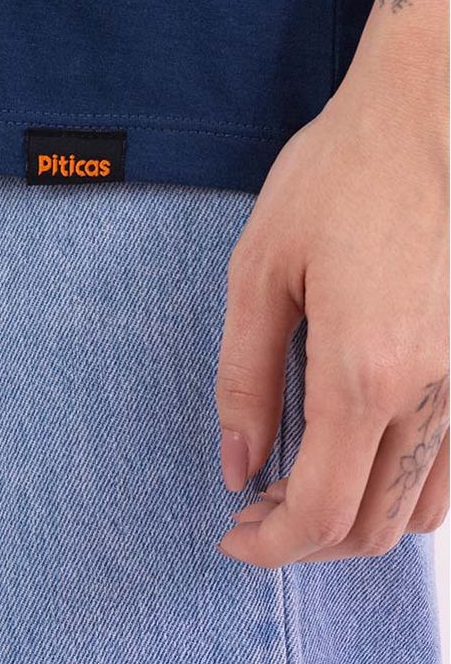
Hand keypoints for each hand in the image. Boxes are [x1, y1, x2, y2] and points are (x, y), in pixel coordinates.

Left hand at [215, 86, 447, 564]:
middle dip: (305, 541)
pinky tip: (358, 449)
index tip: (233, 536)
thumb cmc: (338, 178)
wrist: (425, 118)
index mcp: (366, 373)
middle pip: (372, 527)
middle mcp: (433, 395)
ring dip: (356, 518)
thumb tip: (237, 464)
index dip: (271, 545)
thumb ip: (244, 376)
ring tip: (302, 481)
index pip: (321, 512)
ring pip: (420, 510)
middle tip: (255, 511)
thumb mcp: (261, 268)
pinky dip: (403, 487)